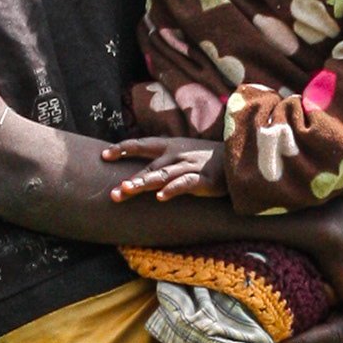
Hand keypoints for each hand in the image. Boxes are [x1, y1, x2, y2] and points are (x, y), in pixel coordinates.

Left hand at [101, 136, 223, 200]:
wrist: (237, 157)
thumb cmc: (205, 158)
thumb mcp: (181, 153)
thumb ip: (162, 161)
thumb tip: (139, 171)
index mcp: (169, 146)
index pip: (141, 145)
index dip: (122, 148)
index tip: (104, 155)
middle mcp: (175, 155)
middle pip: (148, 166)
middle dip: (130, 179)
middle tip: (113, 192)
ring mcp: (188, 166)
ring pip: (161, 175)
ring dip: (143, 182)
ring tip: (127, 189)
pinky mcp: (203, 179)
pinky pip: (184, 184)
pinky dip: (172, 189)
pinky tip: (160, 197)